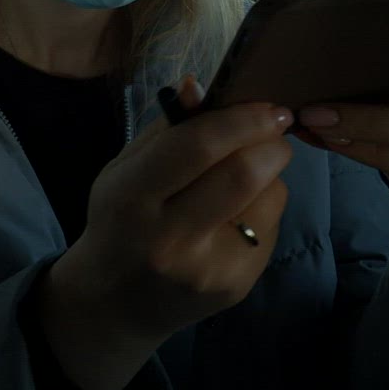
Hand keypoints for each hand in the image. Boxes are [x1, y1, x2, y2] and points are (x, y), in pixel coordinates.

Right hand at [36, 79, 293, 389]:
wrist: (116, 303)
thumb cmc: (120, 221)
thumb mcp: (125, 171)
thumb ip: (166, 129)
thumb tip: (201, 86)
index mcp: (133, 199)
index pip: (198, 146)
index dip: (242, 119)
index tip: (268, 106)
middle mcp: (170, 239)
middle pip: (245, 173)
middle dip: (271, 141)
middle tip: (272, 128)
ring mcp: (208, 270)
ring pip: (269, 198)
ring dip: (269, 174)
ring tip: (243, 176)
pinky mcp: (237, 287)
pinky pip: (273, 227)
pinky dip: (264, 207)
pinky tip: (236, 214)